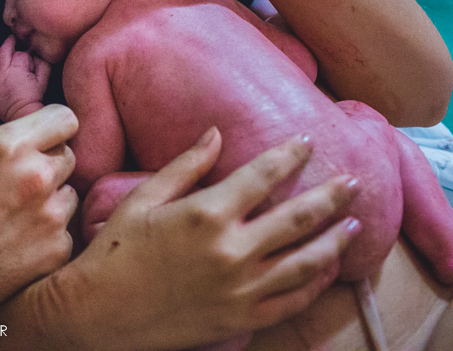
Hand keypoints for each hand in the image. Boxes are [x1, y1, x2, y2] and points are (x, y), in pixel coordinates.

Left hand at [0, 35, 50, 120]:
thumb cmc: (34, 99)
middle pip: (3, 52)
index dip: (26, 55)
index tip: (29, 59)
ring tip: (2, 58)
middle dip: (9, 44)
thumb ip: (42, 64)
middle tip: (12, 41)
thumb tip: (35, 55)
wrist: (24, 116)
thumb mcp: (44, 80)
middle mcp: (2, 72)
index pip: (20, 54)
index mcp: (17, 69)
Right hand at [0, 106, 78, 341]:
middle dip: (48, 162)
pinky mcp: (57, 251)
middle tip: (21, 181)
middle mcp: (36, 176)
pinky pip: (64, 230)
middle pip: (68, 154)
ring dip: (51, 198)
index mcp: (6, 146)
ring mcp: (51, 216)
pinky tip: (16, 243)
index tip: (43, 136)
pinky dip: (47, 234)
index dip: (52, 127)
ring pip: (70, 193)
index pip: (64, 118)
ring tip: (16, 215)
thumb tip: (13, 148)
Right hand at [19, 129, 362, 349]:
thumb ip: (184, 166)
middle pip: (298, 217)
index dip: (289, 156)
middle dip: (330, 196)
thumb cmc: (115, 251)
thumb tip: (215, 133)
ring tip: (352, 224)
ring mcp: (240, 288)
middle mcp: (231, 250)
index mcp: (205, 214)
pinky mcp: (241, 319)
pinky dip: (315, 284)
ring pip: (305, 262)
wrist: (100, 312)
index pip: (262, 176)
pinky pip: (292, 301)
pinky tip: (326, 269)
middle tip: (352, 181)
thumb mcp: (142, 199)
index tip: (306, 142)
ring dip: (334, 240)